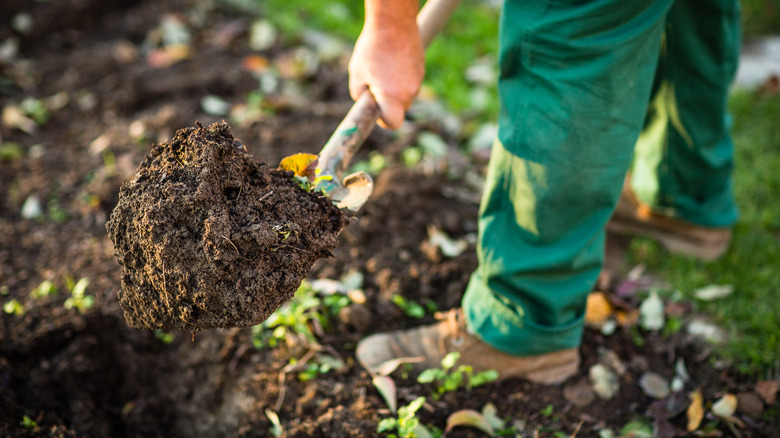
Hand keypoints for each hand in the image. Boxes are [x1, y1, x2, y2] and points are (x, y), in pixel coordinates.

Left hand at [349, 2, 423, 129]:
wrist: (393, 22)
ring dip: (395, 89)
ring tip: (382, 69)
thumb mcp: (357, 74)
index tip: (377, 112)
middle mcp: (409, 92)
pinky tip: (392, 61)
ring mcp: (418, 80)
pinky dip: (401, 77)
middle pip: (400, 110)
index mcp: (393, 97)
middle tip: (374, 86)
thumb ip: (360, 96)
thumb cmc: (372, 49)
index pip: (393, 124)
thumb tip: (366, 104)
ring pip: (405, 95)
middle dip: (388, 104)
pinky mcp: (421, 69)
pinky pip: (410, 82)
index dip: (384, 121)